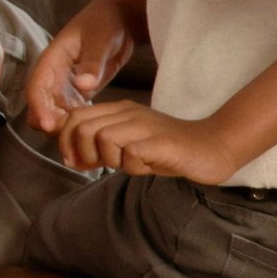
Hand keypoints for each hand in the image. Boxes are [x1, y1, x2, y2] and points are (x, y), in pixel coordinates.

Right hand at [26, 0, 139, 133]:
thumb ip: (92, 62)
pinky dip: (74, 123)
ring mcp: (65, 85)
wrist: (119, 18)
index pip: (37, 88)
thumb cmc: (106, 23)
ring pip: (53, 112)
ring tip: (80, 140)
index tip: (48, 126)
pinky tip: (89, 132)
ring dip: (61, 126)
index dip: (39, 108)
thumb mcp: (101, 39)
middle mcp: (54, 75)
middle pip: (40, 105)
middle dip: (49, 123)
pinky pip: (68, 112)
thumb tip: (83, 85)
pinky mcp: (77, 92)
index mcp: (52, 60)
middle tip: (68, 140)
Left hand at [57, 101, 239, 183]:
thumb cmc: (166, 149)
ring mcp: (145, 125)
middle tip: (98, 167)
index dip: (65, 141)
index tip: (75, 161)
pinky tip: (147, 167)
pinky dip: (132, 166)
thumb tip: (71, 155)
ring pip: (103, 138)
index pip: (75, 117)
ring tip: (129, 164)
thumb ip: (100, 145)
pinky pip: (130, 153)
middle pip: (83, 127)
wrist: (211, 146)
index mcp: (118, 110)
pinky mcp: (161, 142)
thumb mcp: (127, 144)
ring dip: (110, 159)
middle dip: (83, 153)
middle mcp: (129, 112)